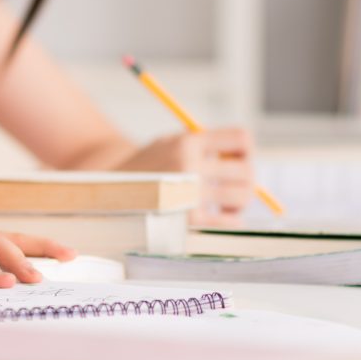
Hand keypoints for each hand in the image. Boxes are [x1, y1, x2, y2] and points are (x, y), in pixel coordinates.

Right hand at [117, 128, 255, 224]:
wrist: (113, 189)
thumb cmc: (148, 167)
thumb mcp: (169, 143)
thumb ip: (203, 146)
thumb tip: (246, 157)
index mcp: (186, 141)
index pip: (240, 139)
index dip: (246, 148)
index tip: (238, 156)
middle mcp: (189, 165)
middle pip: (247, 170)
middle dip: (247, 177)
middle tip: (237, 182)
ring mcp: (189, 193)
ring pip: (243, 196)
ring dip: (242, 199)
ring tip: (227, 199)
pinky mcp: (187, 219)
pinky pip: (231, 221)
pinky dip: (232, 218)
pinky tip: (221, 214)